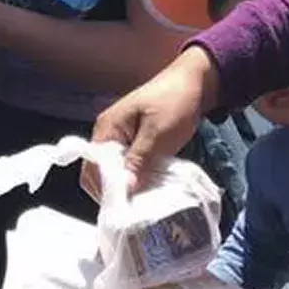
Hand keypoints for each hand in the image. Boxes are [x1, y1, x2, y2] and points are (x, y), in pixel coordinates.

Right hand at [91, 46, 218, 194]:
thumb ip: (139, 161)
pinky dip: (137, 177)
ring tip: (144, 199)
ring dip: (128, 184)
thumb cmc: (175, 102)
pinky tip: (149, 186)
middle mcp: (107, 134)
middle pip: (100, 172)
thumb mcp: (158, 134)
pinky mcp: (135, 142)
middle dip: (116, 190)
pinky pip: (128, 165)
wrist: (196, 81)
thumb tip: (126, 190)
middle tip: (136, 206)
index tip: (125, 206)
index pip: (92, 168)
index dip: (105, 189)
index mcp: (107, 128)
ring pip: (115, 171)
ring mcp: (121, 138)